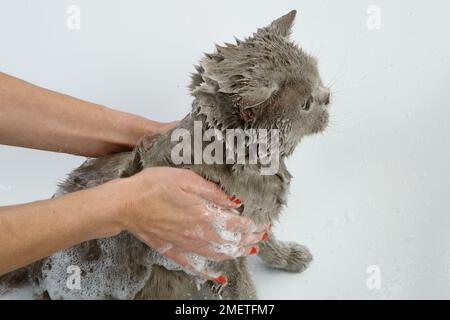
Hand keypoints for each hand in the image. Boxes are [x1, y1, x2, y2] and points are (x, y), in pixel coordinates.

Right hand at [113, 167, 267, 283]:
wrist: (124, 204)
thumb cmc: (152, 186)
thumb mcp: (186, 179)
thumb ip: (212, 192)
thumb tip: (234, 201)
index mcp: (202, 215)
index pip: (236, 225)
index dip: (253, 226)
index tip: (264, 224)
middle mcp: (196, 234)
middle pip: (230, 242)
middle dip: (249, 240)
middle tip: (262, 237)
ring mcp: (184, 245)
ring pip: (217, 255)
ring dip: (236, 254)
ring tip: (248, 251)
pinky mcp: (171, 250)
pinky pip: (194, 266)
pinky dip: (208, 274)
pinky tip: (218, 277)